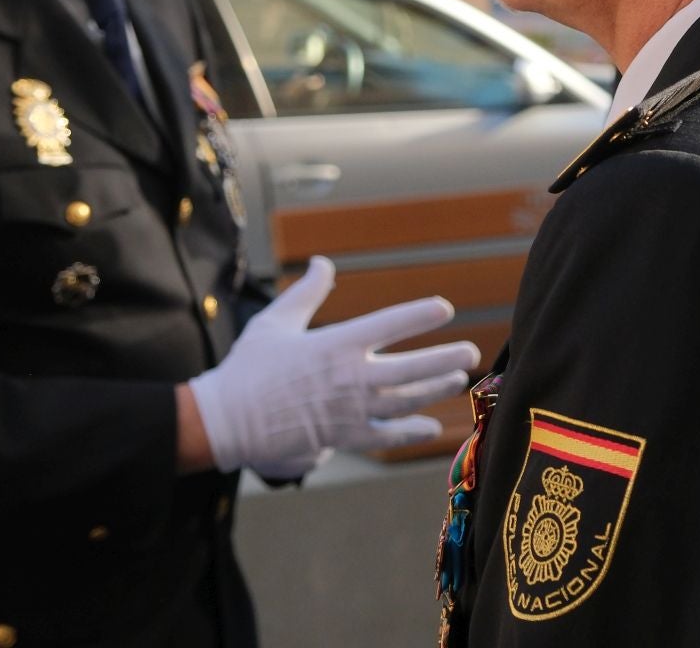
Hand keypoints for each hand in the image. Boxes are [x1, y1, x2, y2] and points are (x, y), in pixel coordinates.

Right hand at [187, 256, 479, 473]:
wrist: (227, 422)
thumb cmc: (249, 368)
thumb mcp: (276, 321)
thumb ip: (308, 292)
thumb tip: (323, 263)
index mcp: (335, 345)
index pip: (388, 325)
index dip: (418, 315)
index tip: (444, 308)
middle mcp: (350, 379)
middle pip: (411, 368)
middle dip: (445, 358)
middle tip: (472, 350)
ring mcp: (351, 412)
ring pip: (406, 400)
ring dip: (436, 389)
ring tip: (459, 379)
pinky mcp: (344, 438)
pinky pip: (387, 436)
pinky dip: (411, 431)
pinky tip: (430, 426)